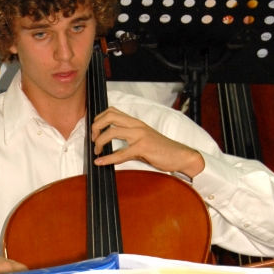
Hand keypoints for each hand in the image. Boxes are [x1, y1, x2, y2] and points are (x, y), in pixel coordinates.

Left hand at [90, 108, 204, 178]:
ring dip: (99, 142)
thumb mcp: (142, 140)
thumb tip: (110, 147)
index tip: (95, 131)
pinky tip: (100, 162)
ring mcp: (140, 135)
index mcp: (136, 122)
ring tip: (97, 151)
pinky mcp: (143, 147)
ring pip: (111, 132)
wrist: (180, 156)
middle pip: (109, 116)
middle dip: (96, 127)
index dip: (99, 119)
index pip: (112, 111)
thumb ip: (128, 140)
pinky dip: (107, 158)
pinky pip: (120, 153)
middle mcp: (136, 125)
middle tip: (93, 139)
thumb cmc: (161, 150)